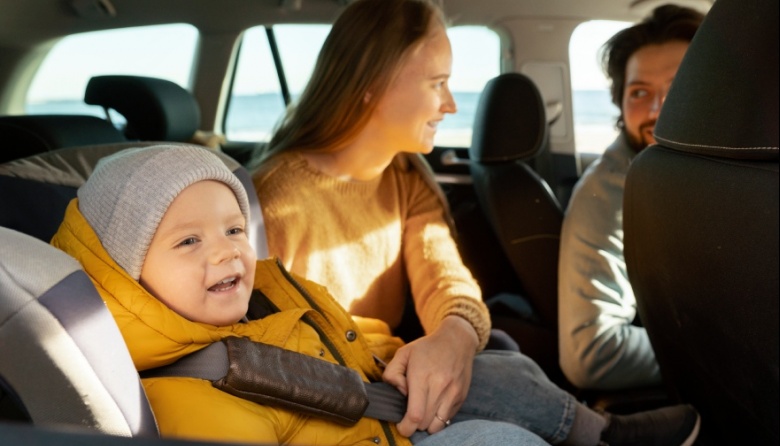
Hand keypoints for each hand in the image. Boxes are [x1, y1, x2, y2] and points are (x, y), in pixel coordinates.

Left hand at [382, 316, 478, 436]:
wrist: (457, 340)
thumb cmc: (427, 348)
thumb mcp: (403, 353)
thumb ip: (392, 374)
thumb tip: (400, 393)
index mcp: (422, 377)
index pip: (415, 414)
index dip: (405, 427)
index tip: (400, 425)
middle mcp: (440, 387)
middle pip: (424, 423)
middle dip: (413, 426)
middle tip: (409, 415)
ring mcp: (453, 393)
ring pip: (437, 426)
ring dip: (427, 425)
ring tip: (422, 413)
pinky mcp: (461, 397)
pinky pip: (447, 419)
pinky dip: (438, 419)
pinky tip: (433, 406)